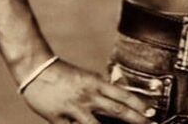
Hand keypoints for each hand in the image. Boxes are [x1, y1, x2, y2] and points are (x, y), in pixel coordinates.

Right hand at [21, 59, 156, 123]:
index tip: (151, 113)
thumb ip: (101, 88)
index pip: (123, 95)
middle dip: (135, 120)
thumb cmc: (63, 74)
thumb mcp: (86, 78)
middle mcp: (87, 96)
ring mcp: (73, 108)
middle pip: (116, 110)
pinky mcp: (57, 119)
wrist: (36, 69)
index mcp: (95, 84)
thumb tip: (118, 98)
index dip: (139, 105)